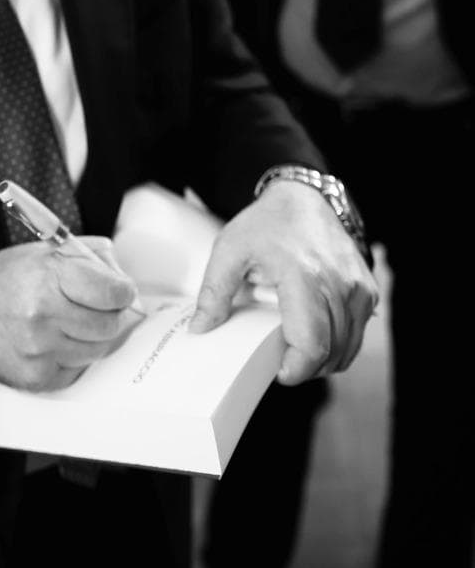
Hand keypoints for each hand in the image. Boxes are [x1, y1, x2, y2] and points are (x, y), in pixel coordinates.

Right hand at [0, 237, 140, 390]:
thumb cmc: (8, 280)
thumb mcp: (47, 251)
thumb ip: (92, 258)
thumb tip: (126, 285)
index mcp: (48, 277)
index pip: (114, 293)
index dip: (122, 290)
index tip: (118, 290)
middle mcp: (43, 315)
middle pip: (110, 325)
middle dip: (107, 314)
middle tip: (89, 305)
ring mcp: (40, 351)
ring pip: (98, 350)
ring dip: (90, 336)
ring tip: (65, 322)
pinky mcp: (37, 378)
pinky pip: (78, 369)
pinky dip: (72, 356)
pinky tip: (52, 341)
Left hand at [189, 180, 378, 383]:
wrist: (302, 196)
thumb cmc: (266, 224)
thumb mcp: (229, 251)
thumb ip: (213, 292)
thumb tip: (200, 329)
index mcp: (303, 275)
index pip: (311, 343)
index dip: (296, 369)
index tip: (277, 372)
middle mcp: (339, 284)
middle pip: (332, 352)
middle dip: (305, 367)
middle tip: (280, 360)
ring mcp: (358, 287)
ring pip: (348, 348)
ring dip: (324, 359)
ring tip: (295, 348)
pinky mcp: (367, 290)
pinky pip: (358, 333)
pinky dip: (339, 344)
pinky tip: (315, 334)